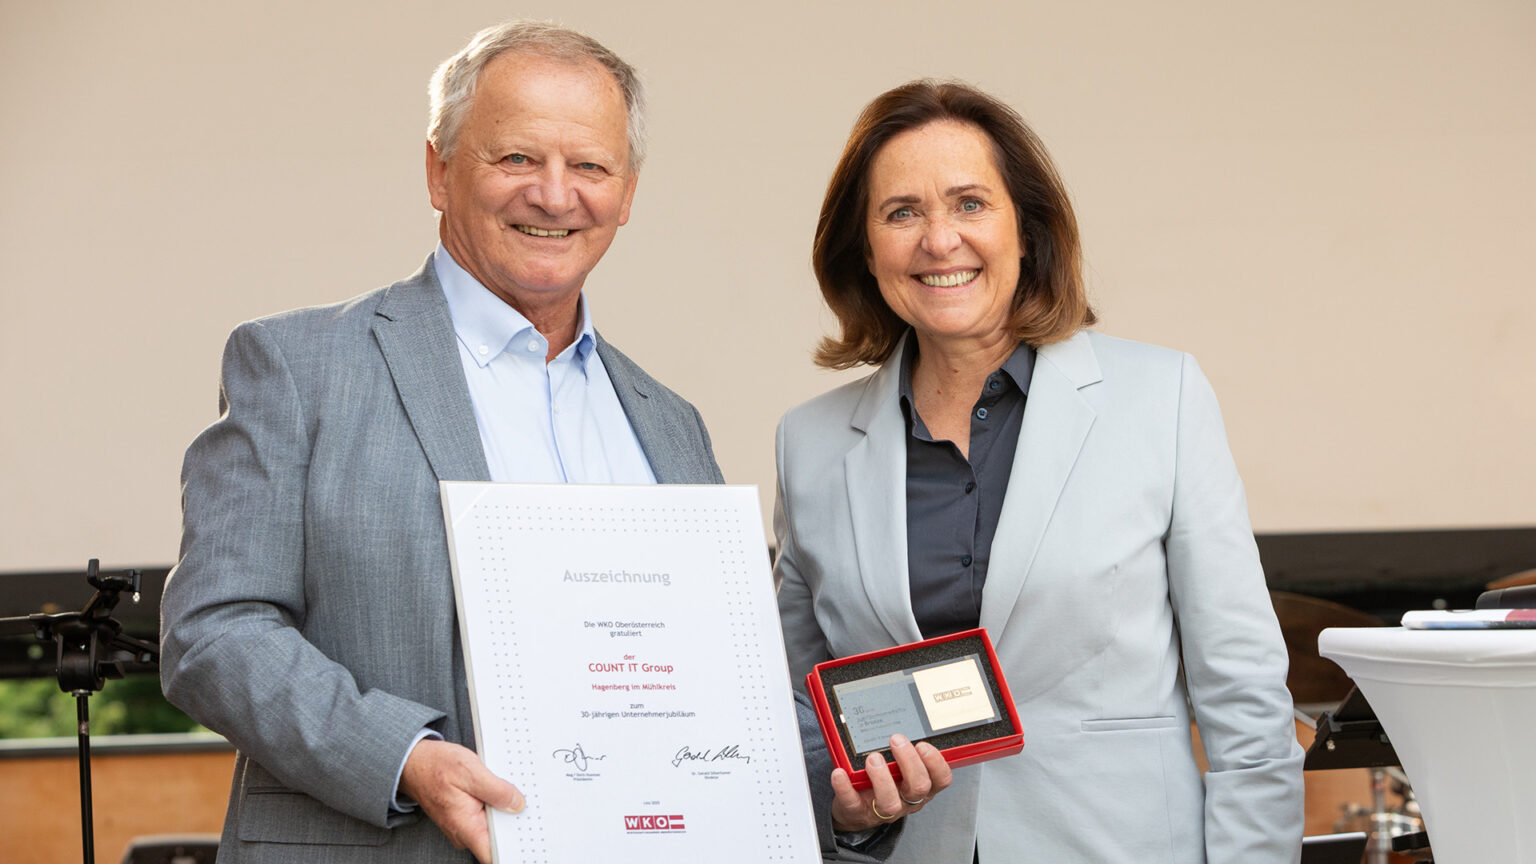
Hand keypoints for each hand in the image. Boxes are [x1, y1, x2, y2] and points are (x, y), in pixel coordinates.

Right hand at [399, 738, 523, 862]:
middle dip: (514, 822)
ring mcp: (465, 826)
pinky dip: (496, 804)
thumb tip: (518, 804)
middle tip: (523, 802)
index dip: (514, 849)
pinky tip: (498, 789)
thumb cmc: (435, 766)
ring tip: (507, 789)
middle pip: (500, 839)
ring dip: (505, 810)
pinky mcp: (466, 817)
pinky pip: (488, 816)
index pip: (494, 855)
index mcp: (466, 827)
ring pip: (495, 826)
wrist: (414, 762)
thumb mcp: (470, 771)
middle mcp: (464, 832)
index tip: (529, 837)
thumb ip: (496, 790)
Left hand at [829, 734, 952, 831]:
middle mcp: (907, 800)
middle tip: (896, 740)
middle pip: (919, 787)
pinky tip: (839, 772)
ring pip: (890, 802)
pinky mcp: (858, 812)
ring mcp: (883, 809)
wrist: (857, 810)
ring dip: (882, 778)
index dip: (936, 763)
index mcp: (921, 786)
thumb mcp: (900, 768)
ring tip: (873, 757)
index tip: (922, 744)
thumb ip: (905, 749)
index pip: (941, 779)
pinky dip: (845, 787)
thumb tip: (901, 711)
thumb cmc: (885, 781)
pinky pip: (852, 803)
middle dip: (909, 762)